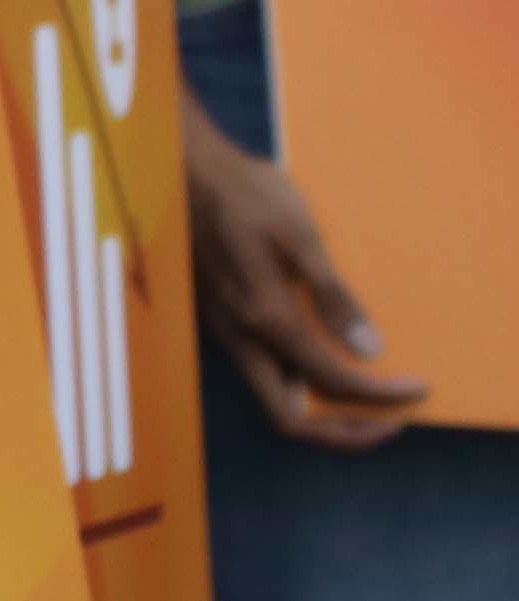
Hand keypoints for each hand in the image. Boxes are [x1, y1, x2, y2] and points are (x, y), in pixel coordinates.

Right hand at [191, 105, 430, 450]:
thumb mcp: (301, 237)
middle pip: (291, 418)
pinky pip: (263, 372)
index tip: (419, 388)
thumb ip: (333, 297)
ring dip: (322, 411)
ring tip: (365, 395)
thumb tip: (370, 351)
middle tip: (391, 420)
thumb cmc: (246, 194)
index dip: (382, 395)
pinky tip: (322, 359)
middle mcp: (241, 338)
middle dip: (345, 431)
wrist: (182, 169)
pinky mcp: (221, 320)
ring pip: (273, 398)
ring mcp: (226, 332)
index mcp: (267, 319)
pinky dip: (300, 385)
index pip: (333, 381)